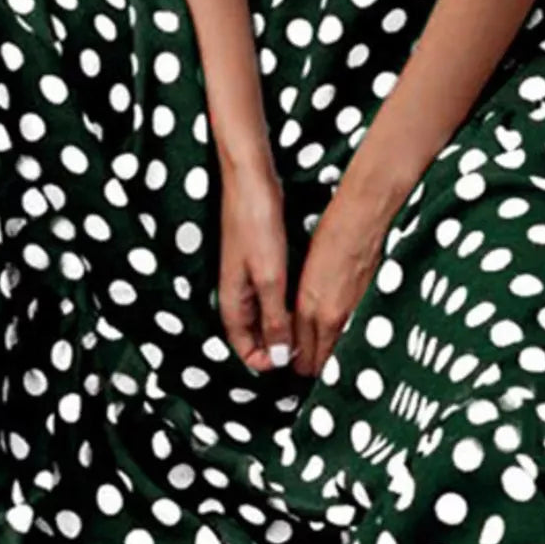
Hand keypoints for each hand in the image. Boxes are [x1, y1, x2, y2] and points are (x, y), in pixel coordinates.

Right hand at [218, 161, 293, 373]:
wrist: (251, 179)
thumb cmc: (256, 224)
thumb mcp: (269, 277)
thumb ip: (274, 318)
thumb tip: (278, 358)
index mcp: (232, 301)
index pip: (244, 348)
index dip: (267, 362)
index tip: (295, 364)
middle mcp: (236, 292)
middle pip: (254, 334)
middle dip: (277, 347)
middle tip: (310, 351)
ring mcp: (247, 274)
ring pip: (265, 314)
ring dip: (284, 325)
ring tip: (312, 331)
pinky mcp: (260, 258)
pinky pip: (272, 293)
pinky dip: (287, 303)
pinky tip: (305, 300)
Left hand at [292, 179, 392, 377]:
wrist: (363, 219)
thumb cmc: (333, 236)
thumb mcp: (306, 274)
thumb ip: (303, 308)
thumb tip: (298, 330)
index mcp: (311, 308)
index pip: (301, 357)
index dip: (297, 363)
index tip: (296, 361)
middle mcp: (333, 317)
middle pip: (320, 365)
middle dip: (314, 368)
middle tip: (310, 361)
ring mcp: (356, 315)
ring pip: (340, 356)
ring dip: (333, 359)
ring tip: (329, 352)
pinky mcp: (374, 308)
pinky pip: (358, 339)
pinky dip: (351, 344)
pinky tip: (348, 337)